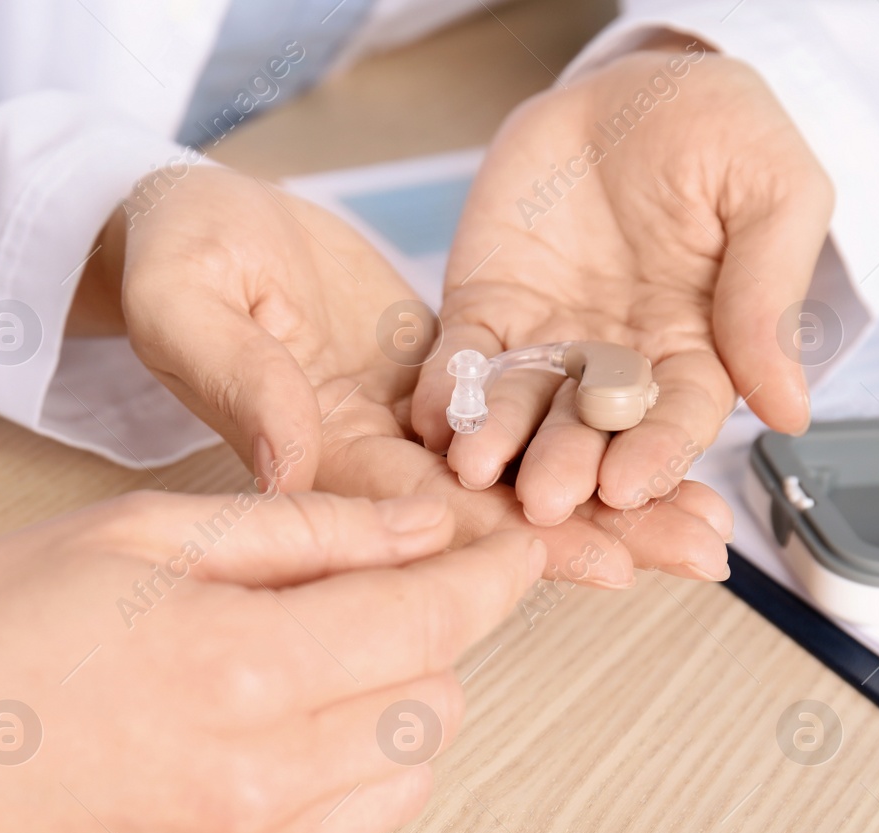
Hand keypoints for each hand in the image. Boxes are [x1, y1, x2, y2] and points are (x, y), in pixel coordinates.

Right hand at [0, 489, 542, 832]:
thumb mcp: (134, 537)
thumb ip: (297, 531)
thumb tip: (415, 532)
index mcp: (247, 664)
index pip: (438, 621)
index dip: (495, 576)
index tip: (510, 550)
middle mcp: (265, 780)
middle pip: (438, 704)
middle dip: (424, 639)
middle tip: (355, 599)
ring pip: (404, 786)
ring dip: (389, 718)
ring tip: (302, 674)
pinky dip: (346, 795)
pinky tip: (277, 750)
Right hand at [82, 163, 730, 584]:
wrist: (189, 224)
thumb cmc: (172, 252)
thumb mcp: (185, 301)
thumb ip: (237, 378)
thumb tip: (286, 462)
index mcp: (306, 454)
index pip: (414, 519)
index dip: (505, 545)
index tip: (599, 561)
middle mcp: (361, 464)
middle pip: (484, 522)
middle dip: (591, 538)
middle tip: (695, 555)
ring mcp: (396, 436)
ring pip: (511, 487)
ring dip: (606, 507)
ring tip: (706, 530)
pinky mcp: (422, 398)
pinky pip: (512, 431)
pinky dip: (580, 446)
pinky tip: (652, 459)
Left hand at [413, 44, 832, 528]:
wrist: (636, 86)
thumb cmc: (723, 132)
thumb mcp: (774, 195)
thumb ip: (768, 298)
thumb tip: (792, 410)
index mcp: (696, 351)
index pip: (677, 420)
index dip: (653, 457)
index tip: (627, 486)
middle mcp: (617, 363)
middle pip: (591, 432)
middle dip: (566, 466)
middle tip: (543, 498)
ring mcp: (548, 340)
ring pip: (521, 407)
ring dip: (497, 441)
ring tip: (474, 466)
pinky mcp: (488, 308)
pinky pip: (463, 357)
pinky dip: (446, 387)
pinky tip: (431, 414)